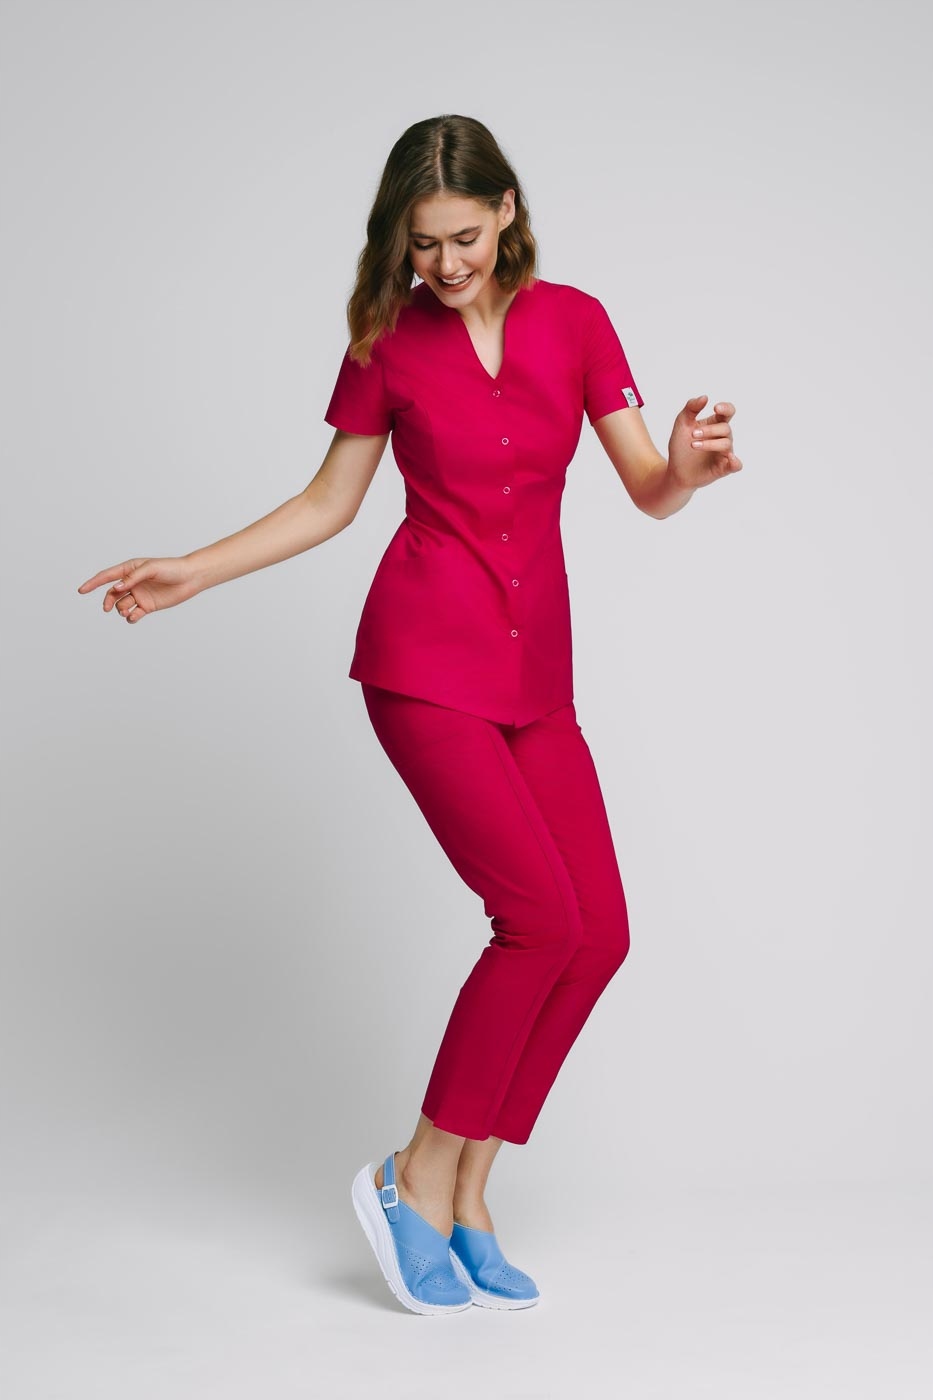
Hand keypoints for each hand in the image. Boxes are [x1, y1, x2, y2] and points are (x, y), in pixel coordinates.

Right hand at [76, 555, 200, 622]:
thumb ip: (132, 578)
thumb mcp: (150, 569)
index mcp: (130, 569)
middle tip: (107, 608)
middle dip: (108, 601)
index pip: (106, 576)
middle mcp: (132, 583)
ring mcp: (139, 595)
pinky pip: (134, 614)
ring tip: (127, 611)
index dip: (93, 583)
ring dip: (121, 609)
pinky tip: (134, 617)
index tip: (81, 590)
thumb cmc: (171, 569)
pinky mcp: (148, 606)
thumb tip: (116, 588)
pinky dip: (131, 617)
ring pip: (122, 605)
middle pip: (112, 594)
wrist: (190, 578)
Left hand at [668, 396, 741, 489]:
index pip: (728, 412)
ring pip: (726, 444)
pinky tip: (730, 459)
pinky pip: (736, 465)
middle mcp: (722, 437)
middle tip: (692, 434)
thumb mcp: (682, 424)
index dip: (726, 408)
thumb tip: (705, 397)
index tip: (715, 408)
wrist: (675, 470)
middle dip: (709, 430)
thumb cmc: (681, 446)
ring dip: (710, 443)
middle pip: (725, 428)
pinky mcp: (723, 468)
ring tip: (693, 445)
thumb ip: (691, 408)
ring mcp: (724, 453)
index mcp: (715, 424)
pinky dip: (736, 462)